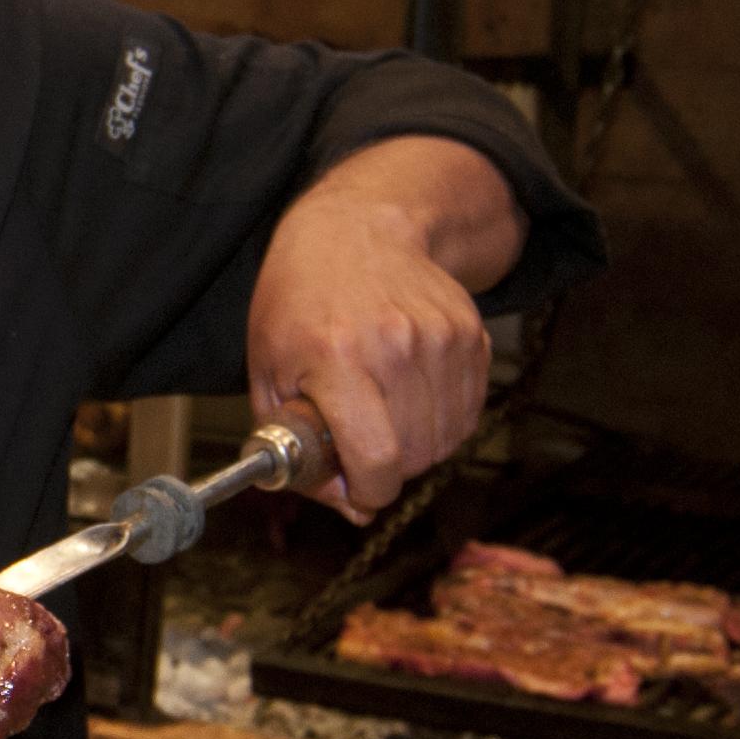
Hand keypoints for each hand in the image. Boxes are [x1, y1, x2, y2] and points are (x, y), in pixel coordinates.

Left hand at [243, 140, 520, 517]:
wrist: (355, 229)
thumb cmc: (299, 301)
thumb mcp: (268, 372)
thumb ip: (297, 449)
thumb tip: (353, 508)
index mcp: (336, 358)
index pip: (377, 459)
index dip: (369, 491)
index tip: (356, 487)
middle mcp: (396, 346)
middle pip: (415, 456)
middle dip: (387, 467)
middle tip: (359, 439)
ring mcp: (441, 339)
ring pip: (445, 440)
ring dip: (415, 444)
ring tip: (381, 410)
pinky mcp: (471, 335)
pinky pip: (467, 412)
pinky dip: (440, 419)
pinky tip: (408, 392)